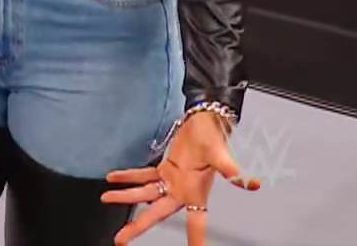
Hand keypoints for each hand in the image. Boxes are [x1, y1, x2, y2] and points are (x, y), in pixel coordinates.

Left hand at [102, 110, 258, 244]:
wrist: (205, 122)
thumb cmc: (213, 138)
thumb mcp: (221, 154)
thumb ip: (231, 170)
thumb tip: (250, 182)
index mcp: (196, 192)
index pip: (196, 222)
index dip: (195, 239)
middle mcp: (181, 191)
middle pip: (156, 213)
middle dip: (138, 226)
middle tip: (121, 239)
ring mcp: (171, 180)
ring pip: (144, 194)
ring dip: (125, 197)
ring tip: (106, 198)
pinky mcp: (164, 168)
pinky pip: (143, 175)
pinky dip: (128, 176)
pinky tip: (112, 178)